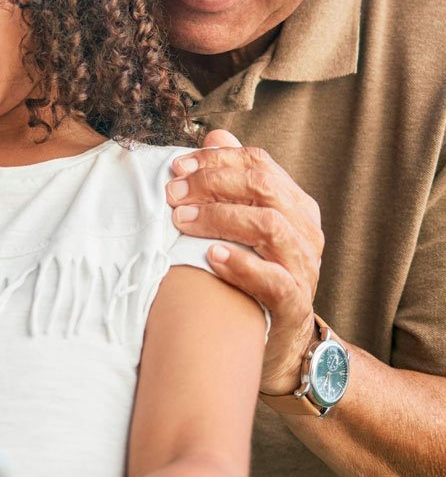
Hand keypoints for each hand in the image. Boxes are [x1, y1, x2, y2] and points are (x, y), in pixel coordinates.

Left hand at [166, 130, 321, 391]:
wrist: (276, 341)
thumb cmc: (250, 274)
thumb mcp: (240, 224)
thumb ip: (231, 181)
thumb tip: (216, 135)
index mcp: (293, 204)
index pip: (258, 164)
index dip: (216, 160)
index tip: (176, 166)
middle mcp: (305, 231)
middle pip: (263, 187)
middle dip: (212, 183)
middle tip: (172, 193)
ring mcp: (305, 267)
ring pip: (269, 225)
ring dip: (219, 217)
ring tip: (182, 220)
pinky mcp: (296, 304)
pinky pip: (276, 279)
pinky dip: (242, 264)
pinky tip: (211, 256)